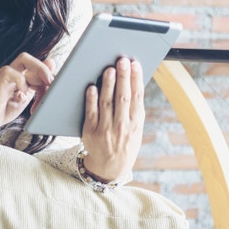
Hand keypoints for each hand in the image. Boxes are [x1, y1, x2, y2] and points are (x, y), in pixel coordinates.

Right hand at [0, 53, 53, 143]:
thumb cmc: (1, 111)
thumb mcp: (25, 100)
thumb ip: (37, 87)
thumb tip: (50, 70)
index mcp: (20, 77)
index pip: (38, 68)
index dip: (49, 77)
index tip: (55, 91)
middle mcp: (13, 73)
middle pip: (31, 58)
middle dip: (45, 69)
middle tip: (53, 83)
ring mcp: (5, 76)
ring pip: (24, 58)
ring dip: (39, 71)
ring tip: (45, 86)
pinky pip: (11, 72)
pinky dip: (22, 82)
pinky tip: (23, 95)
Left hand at [81, 57, 144, 181]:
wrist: (110, 167)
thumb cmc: (124, 141)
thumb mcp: (136, 128)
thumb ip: (134, 108)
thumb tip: (132, 80)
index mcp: (136, 123)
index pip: (137, 97)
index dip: (136, 79)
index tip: (135, 64)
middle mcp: (122, 126)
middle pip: (123, 97)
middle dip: (123, 77)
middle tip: (122, 60)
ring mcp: (106, 130)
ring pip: (107, 103)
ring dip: (108, 85)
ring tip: (109, 69)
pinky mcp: (91, 132)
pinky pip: (91, 113)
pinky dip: (92, 99)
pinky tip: (92, 87)